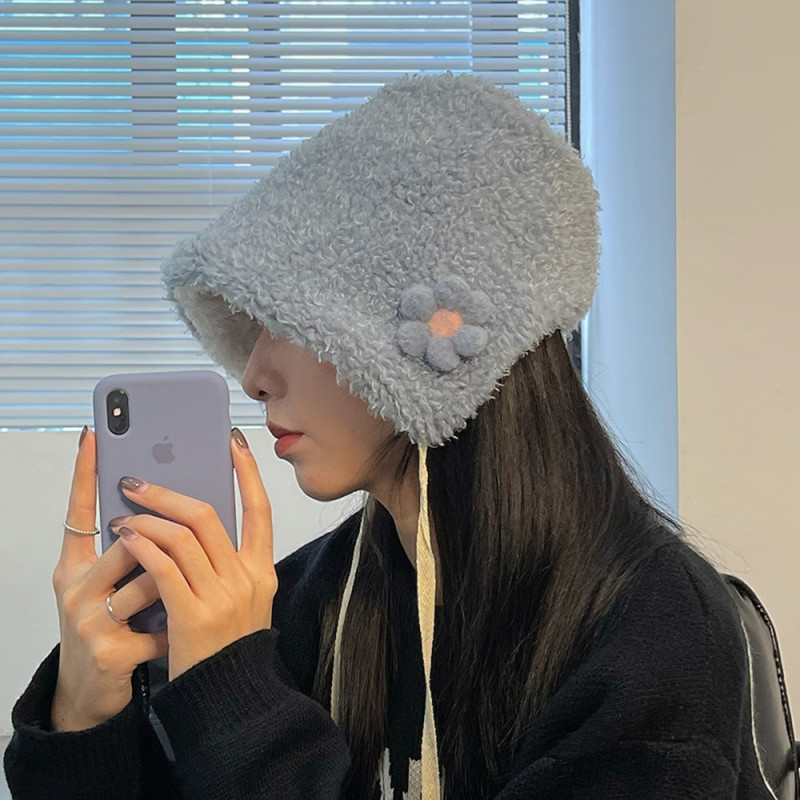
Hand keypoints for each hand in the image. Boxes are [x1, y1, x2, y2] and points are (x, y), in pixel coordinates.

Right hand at [51, 429, 167, 731]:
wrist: (92, 695)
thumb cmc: (109, 627)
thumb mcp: (111, 586)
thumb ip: (130, 552)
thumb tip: (169, 509)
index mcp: (75, 568)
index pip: (79, 512)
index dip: (84, 474)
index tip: (93, 434)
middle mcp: (75, 589)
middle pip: (127, 542)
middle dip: (160, 543)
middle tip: (180, 547)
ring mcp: (90, 621)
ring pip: (150, 578)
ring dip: (176, 587)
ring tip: (185, 598)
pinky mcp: (111, 652)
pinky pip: (163, 623)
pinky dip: (180, 627)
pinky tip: (183, 636)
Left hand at [112, 430, 276, 679]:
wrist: (226, 697)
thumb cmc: (226, 645)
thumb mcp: (243, 601)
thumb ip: (227, 563)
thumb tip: (193, 522)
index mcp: (262, 571)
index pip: (260, 510)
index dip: (247, 473)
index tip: (233, 444)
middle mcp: (247, 578)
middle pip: (208, 516)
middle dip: (169, 493)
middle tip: (139, 482)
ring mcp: (222, 596)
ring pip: (181, 536)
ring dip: (147, 517)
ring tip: (123, 513)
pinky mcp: (193, 614)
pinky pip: (164, 566)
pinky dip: (143, 544)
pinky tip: (127, 536)